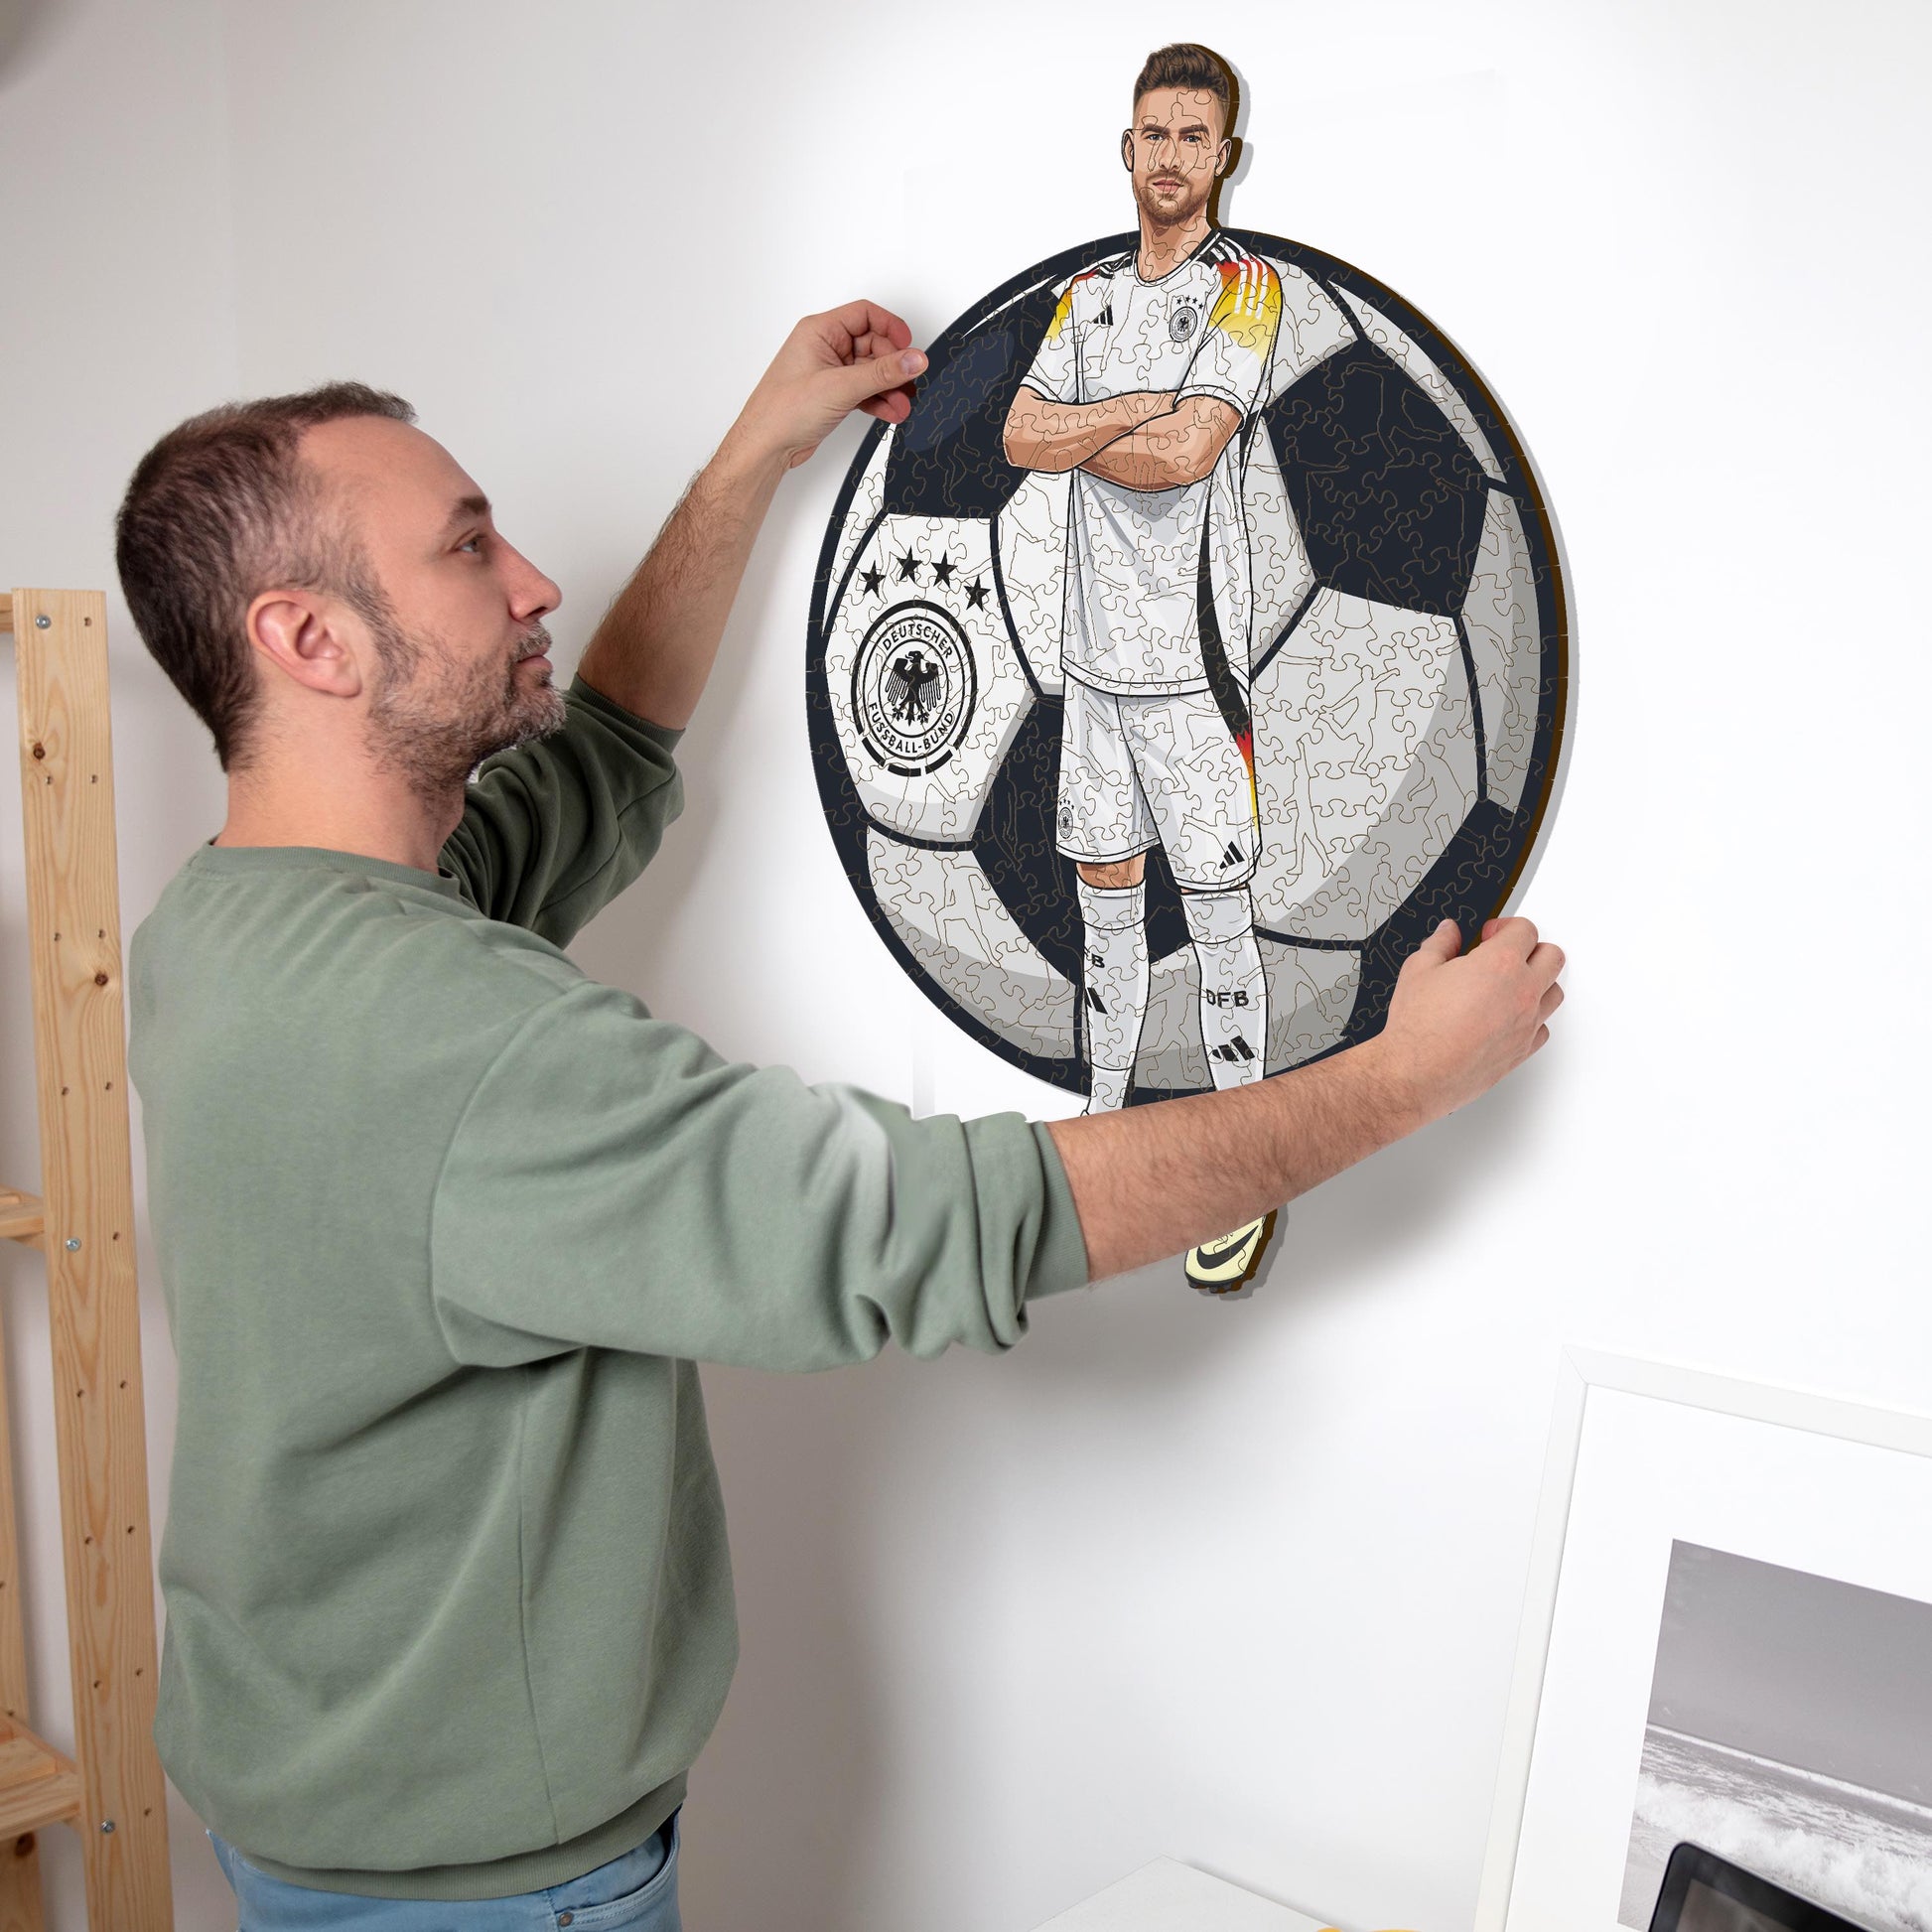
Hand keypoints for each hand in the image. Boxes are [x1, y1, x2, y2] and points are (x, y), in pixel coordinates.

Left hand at [730, 300, 927, 471]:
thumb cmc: (782, 411)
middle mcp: (824, 347)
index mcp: (819, 331)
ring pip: (871, 371)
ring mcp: (829, 372)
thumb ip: (882, 373)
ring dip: (889, 387)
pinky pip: (864, 390)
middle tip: (909, 383)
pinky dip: (879, 400)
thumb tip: (914, 359)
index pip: (865, 315)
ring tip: (902, 404)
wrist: (765, 446)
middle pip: (873, 345)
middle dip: (893, 367)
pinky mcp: (833, 395)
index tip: (909, 347)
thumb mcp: (840, 387)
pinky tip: (891, 411)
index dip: (890, 327)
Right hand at [1370, 915, 1564, 1126]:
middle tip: (1507, 953)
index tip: (1491, 934)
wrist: (1416, 1073)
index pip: (1525, 929)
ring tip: (1512, 983)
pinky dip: (1533, 1017)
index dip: (1506, 926)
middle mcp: (1521, 992)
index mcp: (1500, 963)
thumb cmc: (1418, 1027)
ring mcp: (1527, 1023)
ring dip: (1538, 981)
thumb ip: (1440, 943)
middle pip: (1552, 956)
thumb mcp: (1419, 969)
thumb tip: (1449, 933)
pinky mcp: (1523, 1050)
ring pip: (1554, 991)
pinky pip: (1544, 1026)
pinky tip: (1510, 1015)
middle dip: (1531, 948)